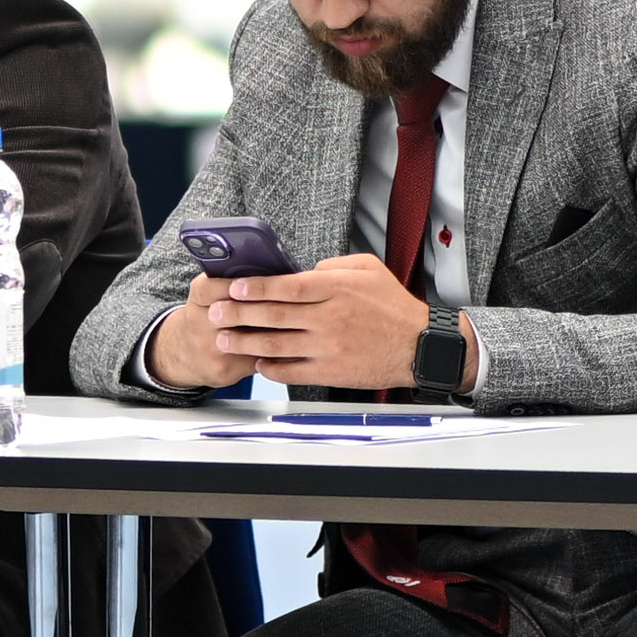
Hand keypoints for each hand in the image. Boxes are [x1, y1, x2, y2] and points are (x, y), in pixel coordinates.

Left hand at [183, 252, 444, 395]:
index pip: (288, 286)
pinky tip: (256, 362)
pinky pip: (291, 371)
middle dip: (239, 314)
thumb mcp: (368, 270)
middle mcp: (329, 318)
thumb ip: (333, 266)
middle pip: (274, 316)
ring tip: (224, 339)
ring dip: (245, 342)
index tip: (234, 287)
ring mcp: (328, 347)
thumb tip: (303, 270)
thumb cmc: (393, 306)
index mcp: (337, 289)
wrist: (420, 347)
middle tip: (216, 313)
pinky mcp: (330, 371)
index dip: (257, 287)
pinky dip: (270, 367)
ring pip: (276, 345)